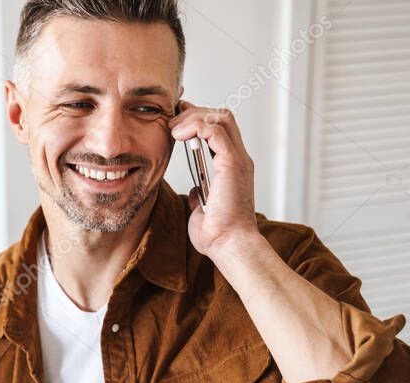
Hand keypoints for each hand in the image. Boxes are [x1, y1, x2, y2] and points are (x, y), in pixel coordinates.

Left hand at [169, 100, 259, 257]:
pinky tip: (179, 135)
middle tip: (171, 119)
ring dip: (193, 117)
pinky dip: (195, 126)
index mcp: (232, 167)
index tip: (175, 121)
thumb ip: (201, 195)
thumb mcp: (202, 209)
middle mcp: (238, 159)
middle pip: (221, 117)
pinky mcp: (232, 163)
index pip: (220, 130)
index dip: (198, 120)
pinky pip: (215, 130)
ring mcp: (237, 159)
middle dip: (194, 112)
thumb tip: (195, 191)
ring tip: (173, 127)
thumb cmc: (217, 233)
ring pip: (220, 118)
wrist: (228, 244)